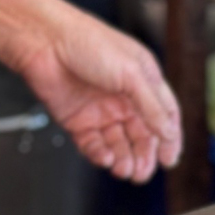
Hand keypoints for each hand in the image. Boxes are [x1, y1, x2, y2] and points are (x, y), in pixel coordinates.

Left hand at [6, 0, 182, 183]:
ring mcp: (101, 111)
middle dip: (145, 156)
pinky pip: (94, 145)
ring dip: (124, 159)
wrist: (44, 41)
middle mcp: (124, 98)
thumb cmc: (88, 42)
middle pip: (142, 136)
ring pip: (119, 145)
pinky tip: (106, 159)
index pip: (164, 116)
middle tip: (143, 173)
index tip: (170, 160)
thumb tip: (169, 133)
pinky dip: (101, 155)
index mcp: (143, 81)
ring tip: (125, 170)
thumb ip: (152, 106)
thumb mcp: (132, 73)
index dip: (169, 138)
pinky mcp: (78, 121)